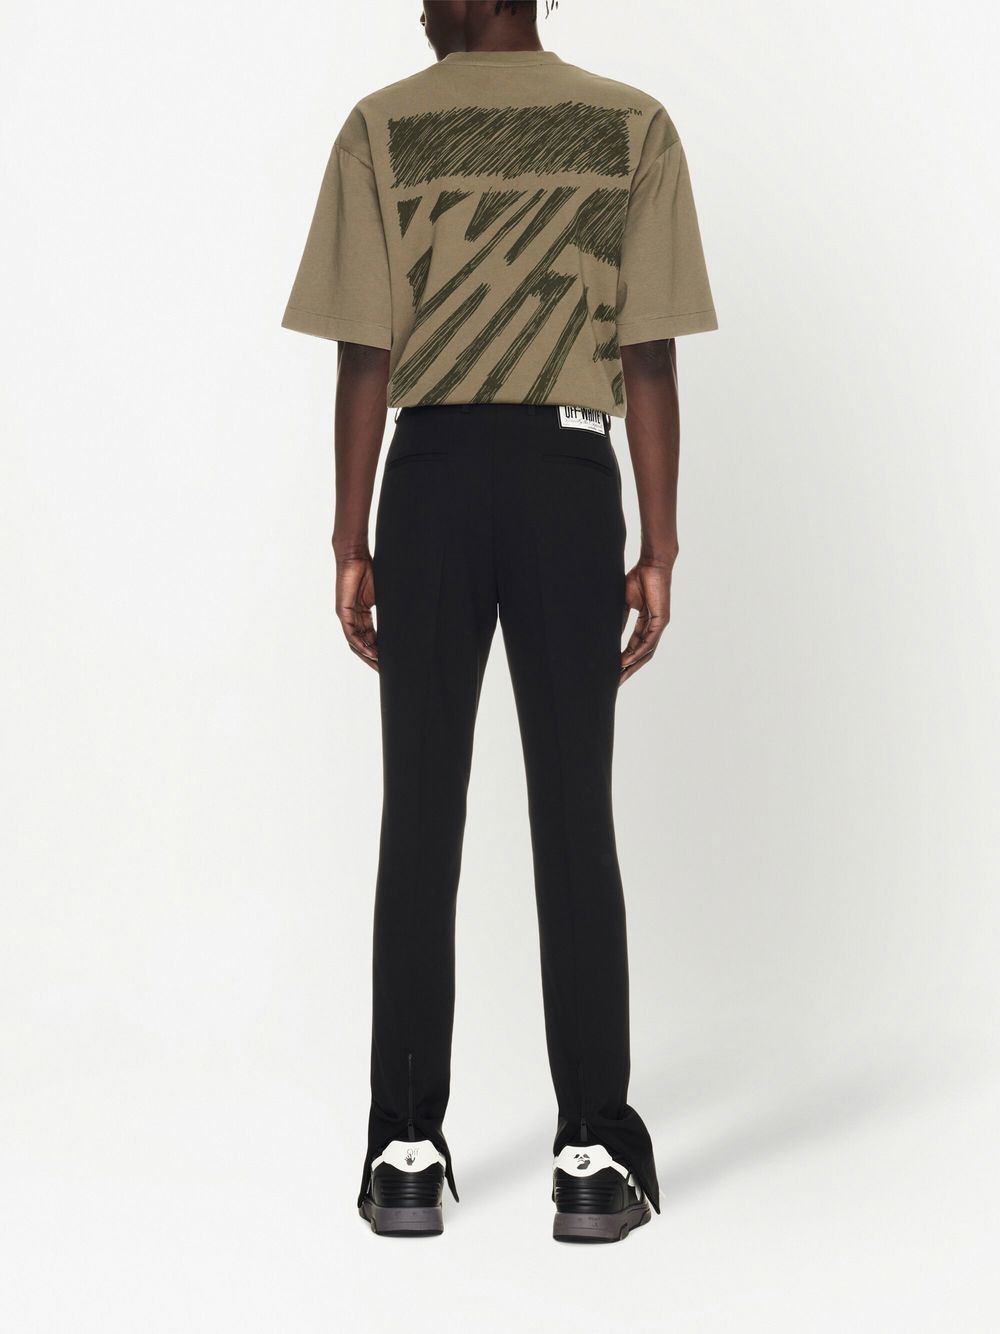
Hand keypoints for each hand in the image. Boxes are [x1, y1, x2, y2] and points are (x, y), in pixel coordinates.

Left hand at [335, 552, 377, 671]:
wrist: (356, 557)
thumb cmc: (370, 571)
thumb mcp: (382, 596)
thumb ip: (388, 611)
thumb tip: (404, 621)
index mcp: (362, 614)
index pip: (370, 638)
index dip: (378, 650)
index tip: (388, 661)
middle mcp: (353, 618)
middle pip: (362, 644)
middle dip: (372, 658)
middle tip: (383, 670)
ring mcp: (346, 616)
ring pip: (355, 642)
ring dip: (367, 655)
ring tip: (378, 665)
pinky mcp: (343, 612)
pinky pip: (351, 633)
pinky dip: (360, 644)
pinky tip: (371, 652)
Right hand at [620, 556, 674, 684]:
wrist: (652, 564)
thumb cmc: (639, 578)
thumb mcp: (624, 603)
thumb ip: (621, 619)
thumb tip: (610, 636)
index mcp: (646, 622)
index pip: (634, 646)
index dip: (624, 659)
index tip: (613, 671)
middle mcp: (654, 626)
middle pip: (642, 654)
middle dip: (629, 668)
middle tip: (616, 682)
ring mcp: (659, 624)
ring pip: (647, 651)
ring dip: (633, 664)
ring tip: (620, 676)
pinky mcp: (661, 619)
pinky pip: (649, 640)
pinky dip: (639, 651)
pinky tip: (628, 660)